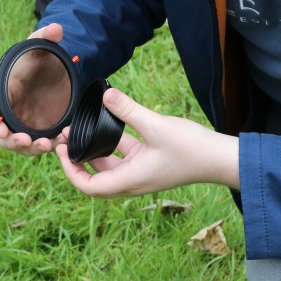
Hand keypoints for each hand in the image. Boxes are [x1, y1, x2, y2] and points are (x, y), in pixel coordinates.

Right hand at [0, 23, 68, 155]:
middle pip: (5, 137)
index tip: (4, 130)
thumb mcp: (38, 46)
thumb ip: (44, 36)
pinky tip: (60, 142)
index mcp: (2, 96)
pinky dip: (48, 145)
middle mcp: (10, 115)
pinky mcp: (38, 130)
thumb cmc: (34, 59)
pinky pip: (39, 143)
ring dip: (31, 149)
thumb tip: (57, 28)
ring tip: (46, 145)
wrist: (47, 70)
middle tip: (26, 141)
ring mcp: (24, 125)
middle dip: (13, 142)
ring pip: (22, 145)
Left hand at [55, 89, 239, 197]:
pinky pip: (124, 156)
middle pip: (95, 178)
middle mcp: (133, 181)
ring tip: (82, 127)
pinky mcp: (150, 162)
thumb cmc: (192, 148)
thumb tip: (105, 94)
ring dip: (94, 150)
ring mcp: (142, 173)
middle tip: (66, 137)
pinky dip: (113, 143)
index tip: (61, 150)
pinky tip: (110, 121)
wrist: (220, 158)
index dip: (70, 171)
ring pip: (109, 166)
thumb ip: (129, 110)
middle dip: (77, 159)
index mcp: (131, 180)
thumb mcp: (157, 125)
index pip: (89, 186)